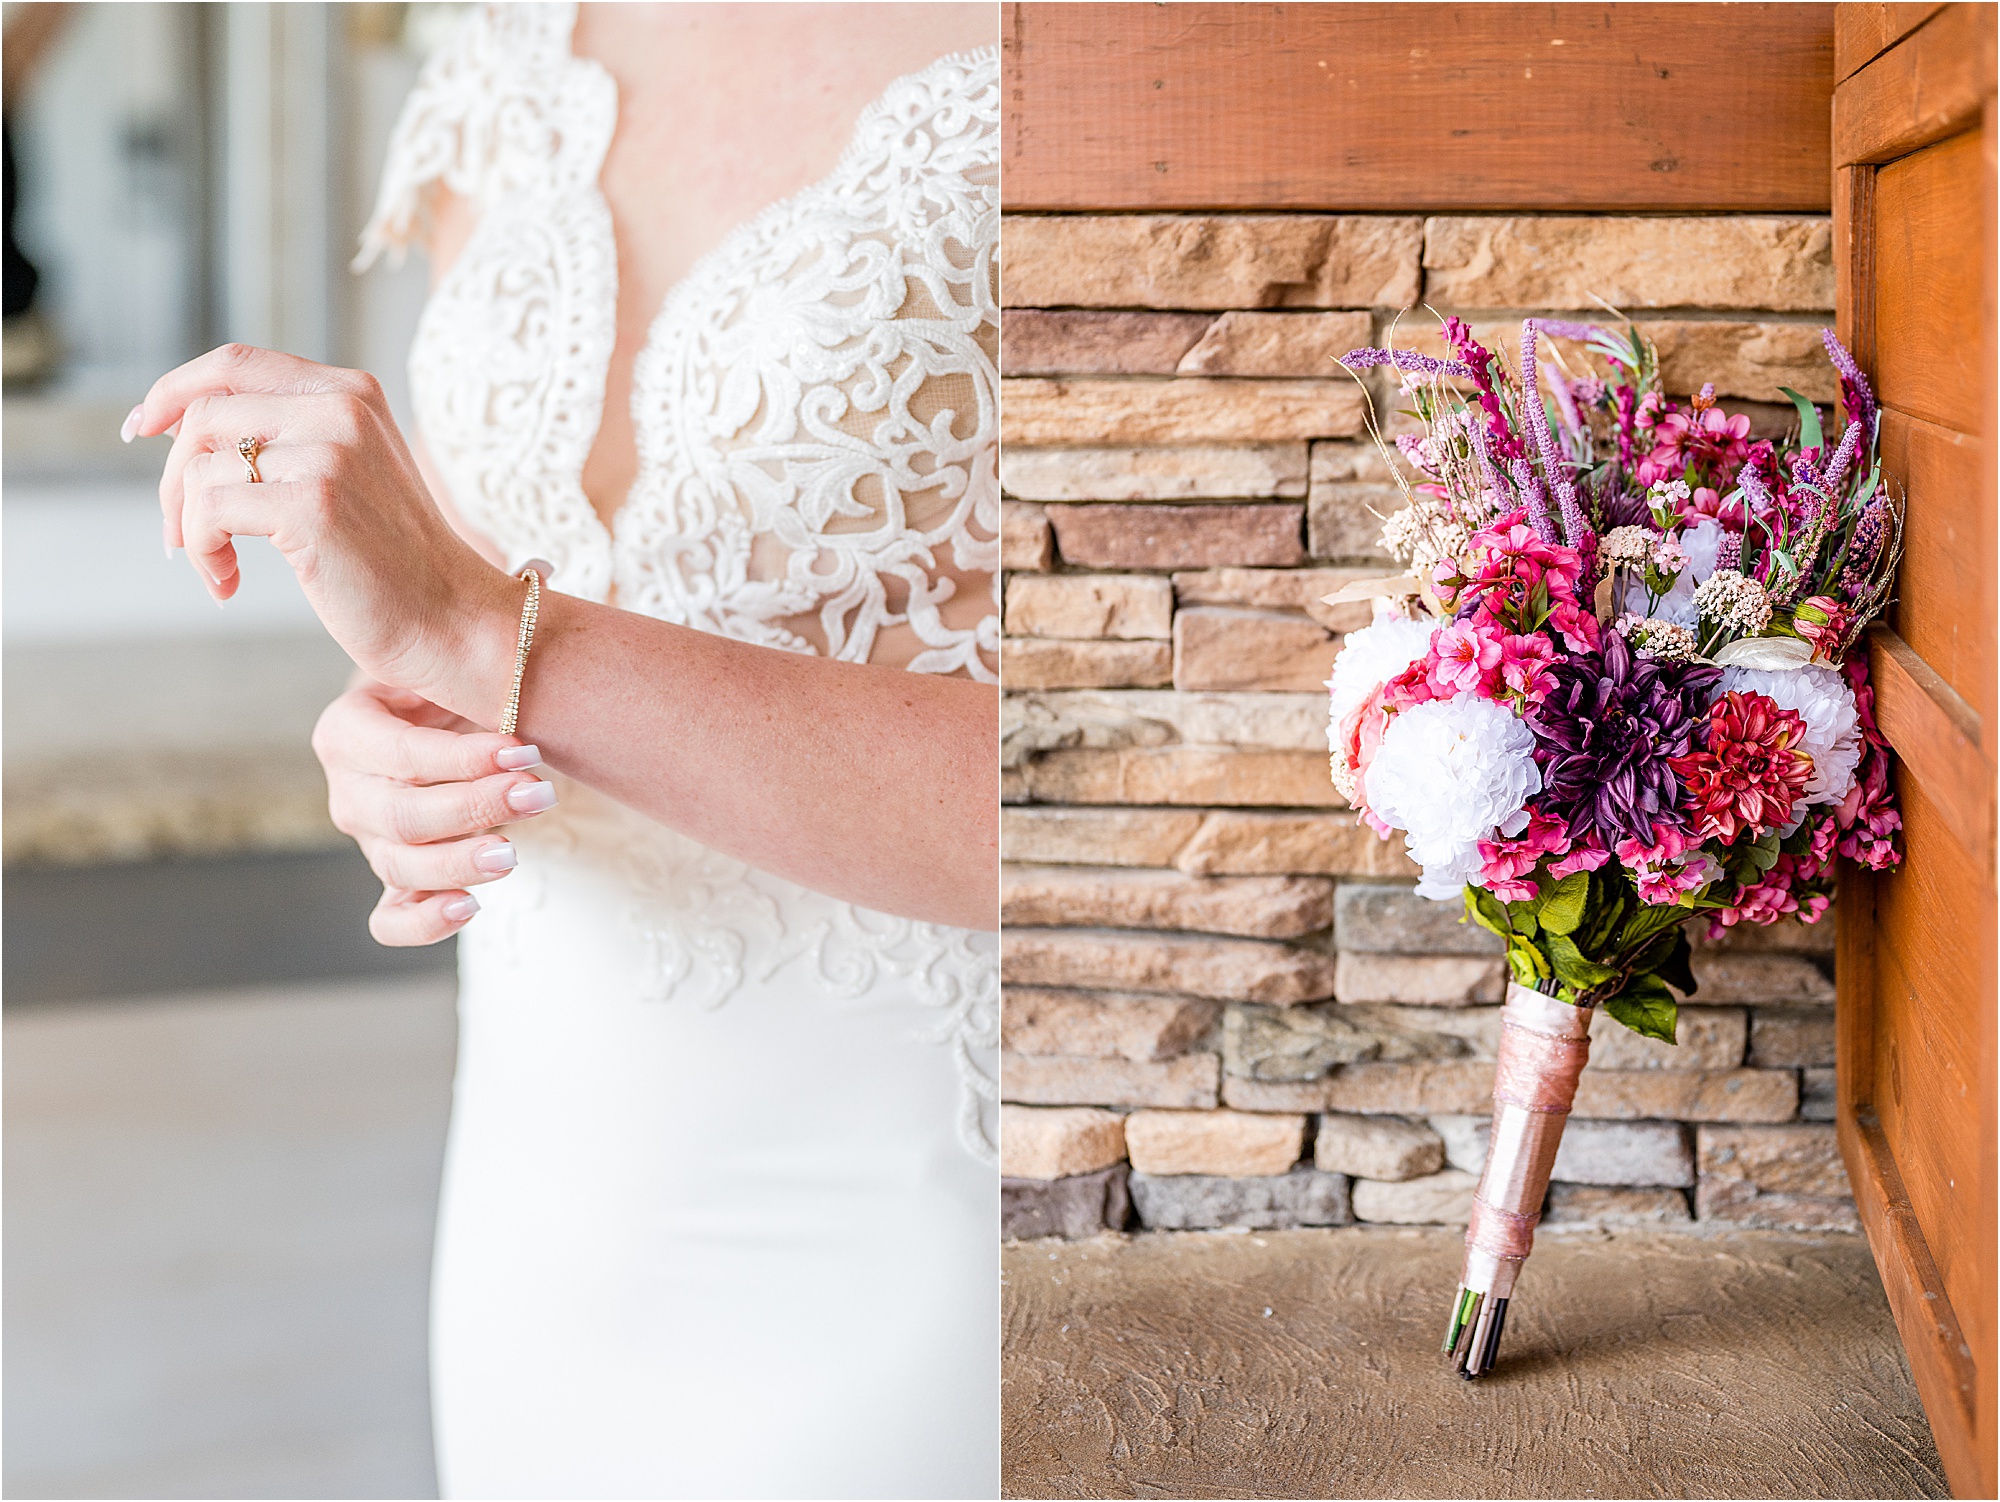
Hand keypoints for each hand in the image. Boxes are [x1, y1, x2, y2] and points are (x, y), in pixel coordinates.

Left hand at [127, 343, 515, 718]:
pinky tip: (227, 582)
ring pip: (200, 466)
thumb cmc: (395, 562)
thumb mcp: (350, 475)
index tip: (142, 430)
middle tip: (179, 536)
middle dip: (172, 480)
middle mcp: (342, 408)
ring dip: (188, 527)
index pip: (235, 364)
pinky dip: (202, 551)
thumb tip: (180, 427)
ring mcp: (331, 452)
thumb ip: (290, 437)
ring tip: (217, 567)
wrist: (454, 619)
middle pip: (205, 415)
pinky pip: (210, 511)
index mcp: (352, 392)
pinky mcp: (314, 503)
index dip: (174, 390)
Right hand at [314, 680, 559, 945]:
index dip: (463, 758)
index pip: (402, 754)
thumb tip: (505, 681)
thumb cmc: (444, 688)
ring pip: (400, 868)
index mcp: (347, 732)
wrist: (434, 719)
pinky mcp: (394, 880)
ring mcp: (369, 842)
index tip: (524, 751)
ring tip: (513, 852)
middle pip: (403, 817)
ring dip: (461, 864)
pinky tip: (469, 907)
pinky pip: (392, 920)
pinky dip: (423, 924)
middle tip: (538, 795)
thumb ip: (453, 669)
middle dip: (476, 809)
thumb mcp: (440, 667)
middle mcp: (349, 792)